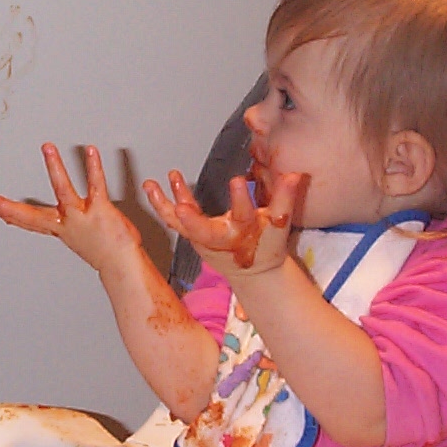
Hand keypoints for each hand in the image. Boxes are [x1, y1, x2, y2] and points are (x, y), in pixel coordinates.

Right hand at [0, 143, 142, 272]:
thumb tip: (58, 224)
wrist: (124, 265)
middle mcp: (68, 223)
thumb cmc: (107, 253)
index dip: (13, 215)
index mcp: (63, 230)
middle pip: (35, 216)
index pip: (32, 222)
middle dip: (13, 209)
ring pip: (63, 189)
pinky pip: (95, 185)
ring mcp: (82, 217)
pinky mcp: (100, 210)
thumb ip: (67, 228)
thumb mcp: (82, 240)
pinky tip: (90, 151)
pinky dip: (93, 167)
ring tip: (47, 148)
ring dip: (54, 167)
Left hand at [144, 170, 305, 278]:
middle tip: (180, 206)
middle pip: (203, 230)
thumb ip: (285, 198)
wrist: (253, 272)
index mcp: (243, 233)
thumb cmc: (266, 245)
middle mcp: (219, 238)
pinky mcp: (192, 234)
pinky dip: (162, 203)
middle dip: (191, 219)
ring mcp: (202, 238)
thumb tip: (295, 173)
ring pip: (180, 224)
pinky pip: (173, 219)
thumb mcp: (279, 223)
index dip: (241, 199)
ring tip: (150, 185)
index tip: (237, 180)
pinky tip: (154, 185)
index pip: (244, 215)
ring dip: (163, 205)